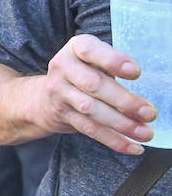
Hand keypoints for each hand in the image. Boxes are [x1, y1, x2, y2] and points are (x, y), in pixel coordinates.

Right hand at [34, 35, 156, 153]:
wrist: (43, 96)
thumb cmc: (83, 72)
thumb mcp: (93, 59)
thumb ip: (113, 64)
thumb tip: (153, 83)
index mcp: (75, 48)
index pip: (91, 51)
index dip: (113, 61)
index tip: (136, 73)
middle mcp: (63, 68)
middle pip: (93, 85)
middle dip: (124, 101)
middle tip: (150, 113)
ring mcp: (59, 92)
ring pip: (91, 110)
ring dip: (121, 124)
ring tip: (145, 133)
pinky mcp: (62, 115)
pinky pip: (89, 129)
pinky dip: (112, 139)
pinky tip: (132, 146)